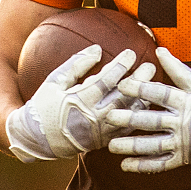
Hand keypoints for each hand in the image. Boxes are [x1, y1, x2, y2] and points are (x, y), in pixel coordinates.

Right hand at [5, 45, 142, 161]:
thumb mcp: (54, 81)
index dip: (120, 65)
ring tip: (153, 85)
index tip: (131, 53)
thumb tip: (98, 49)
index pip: (106, 80)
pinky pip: (125, 129)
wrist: (38, 139)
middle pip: (122, 96)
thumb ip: (76, 64)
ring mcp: (100, 130)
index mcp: (79, 99)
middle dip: (139, 80)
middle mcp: (92, 116)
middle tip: (151, 66)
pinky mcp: (103, 140)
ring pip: (127, 113)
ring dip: (142, 98)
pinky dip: (136, 117)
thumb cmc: (44, 105)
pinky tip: (144, 106)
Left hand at [106, 46, 190, 171]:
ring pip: (153, 145)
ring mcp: (182, 142)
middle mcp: (182, 122)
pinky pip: (160, 164)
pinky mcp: (183, 158)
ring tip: (111, 146)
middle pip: (152, 120)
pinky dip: (143, 165)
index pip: (160, 93)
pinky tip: (125, 165)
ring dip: (132, 146)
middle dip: (130, 118)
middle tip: (109, 117)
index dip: (141, 88)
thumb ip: (177, 69)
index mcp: (185, 101)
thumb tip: (159, 50)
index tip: (121, 84)